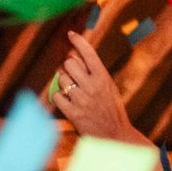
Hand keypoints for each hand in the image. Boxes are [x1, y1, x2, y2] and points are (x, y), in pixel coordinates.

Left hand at [49, 34, 150, 148]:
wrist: (115, 136)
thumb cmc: (111, 109)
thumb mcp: (108, 88)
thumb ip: (94, 72)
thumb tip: (74, 55)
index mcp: (104, 78)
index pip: (89, 53)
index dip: (78, 41)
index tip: (71, 34)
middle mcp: (93, 86)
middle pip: (69, 63)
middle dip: (68, 68)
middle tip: (74, 77)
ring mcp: (82, 100)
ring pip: (61, 78)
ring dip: (63, 83)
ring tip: (72, 91)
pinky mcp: (73, 113)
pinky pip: (56, 96)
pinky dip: (58, 98)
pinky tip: (66, 102)